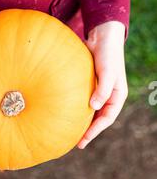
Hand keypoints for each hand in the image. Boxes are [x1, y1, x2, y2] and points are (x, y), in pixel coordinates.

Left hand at [77, 21, 127, 148]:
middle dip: (88, 130)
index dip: (95, 131)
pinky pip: (82, 97)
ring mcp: (98, 88)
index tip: (83, 141)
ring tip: (67, 130)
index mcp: (116, 95)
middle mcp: (108, 94)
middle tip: (75, 143)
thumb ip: (102, 89)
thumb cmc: (107, 54)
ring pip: (90, 108)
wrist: (102, 36)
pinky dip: (74, 104)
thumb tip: (93, 107)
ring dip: (80, 118)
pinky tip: (62, 108)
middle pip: (98, 117)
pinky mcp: (88, 82)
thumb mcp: (107, 72)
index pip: (106, 119)